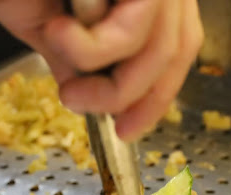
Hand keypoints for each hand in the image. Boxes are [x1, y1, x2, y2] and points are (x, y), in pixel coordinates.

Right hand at [0, 0, 203, 141]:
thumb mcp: (52, 31)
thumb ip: (84, 63)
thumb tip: (99, 102)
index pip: (178, 46)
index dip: (156, 95)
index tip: (127, 129)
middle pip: (175, 49)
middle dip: (129, 97)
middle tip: (81, 105)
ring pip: (159, 46)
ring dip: (107, 83)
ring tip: (64, 73)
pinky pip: (132, 29)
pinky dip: (91, 50)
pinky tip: (58, 31)